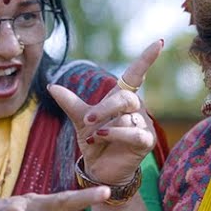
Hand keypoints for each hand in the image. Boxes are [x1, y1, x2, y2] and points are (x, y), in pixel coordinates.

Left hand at [48, 39, 163, 185]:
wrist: (99, 168)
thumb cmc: (95, 141)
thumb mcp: (80, 120)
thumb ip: (70, 103)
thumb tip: (51, 85)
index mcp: (123, 98)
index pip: (136, 74)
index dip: (147, 59)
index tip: (159, 42)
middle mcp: (136, 109)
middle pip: (125, 97)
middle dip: (105, 108)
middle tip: (87, 121)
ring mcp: (144, 125)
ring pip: (127, 117)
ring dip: (106, 127)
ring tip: (93, 138)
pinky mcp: (146, 141)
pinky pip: (134, 133)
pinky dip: (115, 135)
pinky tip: (101, 139)